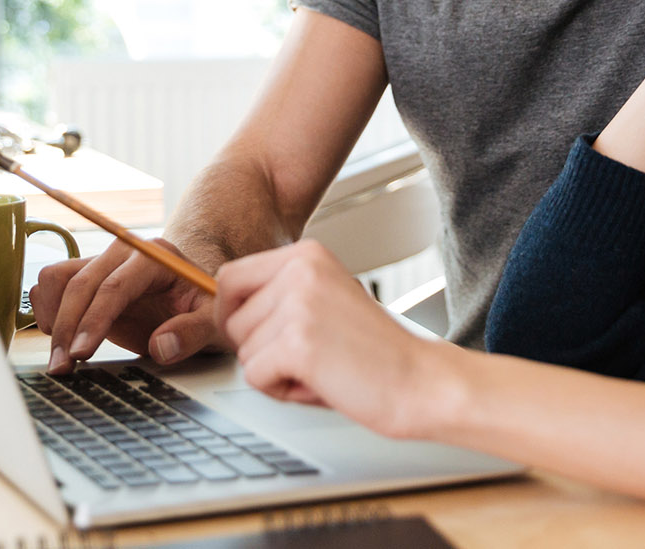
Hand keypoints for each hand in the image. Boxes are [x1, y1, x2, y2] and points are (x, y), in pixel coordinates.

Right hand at [31, 238, 217, 371]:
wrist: (195, 293)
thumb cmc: (205, 305)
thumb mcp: (214, 319)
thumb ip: (193, 332)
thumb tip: (161, 347)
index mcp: (153, 257)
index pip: (114, 286)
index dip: (93, 320)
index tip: (80, 353)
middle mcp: (122, 252)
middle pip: (79, 283)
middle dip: (66, 327)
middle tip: (62, 367)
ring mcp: (101, 261)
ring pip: (57, 278)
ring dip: (52, 317)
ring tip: (61, 357)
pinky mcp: (87, 275)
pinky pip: (52, 283)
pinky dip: (47, 309)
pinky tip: (61, 338)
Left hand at [216, 241, 456, 440]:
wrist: (420, 381)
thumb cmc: (373, 352)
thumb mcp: (324, 300)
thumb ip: (280, 295)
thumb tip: (223, 310)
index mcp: (306, 254)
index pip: (230, 277)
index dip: (232, 314)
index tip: (256, 336)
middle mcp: (300, 270)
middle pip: (230, 319)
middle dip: (257, 349)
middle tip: (305, 357)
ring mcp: (298, 303)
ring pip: (242, 351)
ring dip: (274, 371)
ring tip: (320, 368)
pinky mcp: (298, 342)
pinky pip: (255, 376)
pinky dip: (282, 391)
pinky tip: (320, 383)